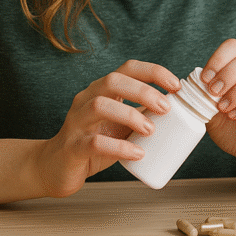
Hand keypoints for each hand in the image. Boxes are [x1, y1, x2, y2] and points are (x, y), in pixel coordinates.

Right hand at [32, 60, 179, 196]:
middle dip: (143, 91)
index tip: (176, 85)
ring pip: (99, 105)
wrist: (56, 167)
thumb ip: (143, 113)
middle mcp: (86, 99)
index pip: (128, 68)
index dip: (153, 72)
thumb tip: (180, 107)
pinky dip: (118, 146)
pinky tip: (137, 153)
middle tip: (166, 108)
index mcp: (102, 89)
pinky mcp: (72, 147)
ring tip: (151, 130)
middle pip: (113, 81)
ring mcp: (76, 122)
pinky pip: (93, 142)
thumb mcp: (122, 123)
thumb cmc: (95, 141)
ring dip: (130, 115)